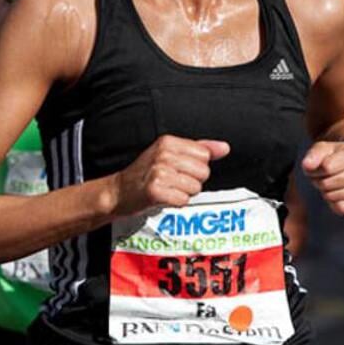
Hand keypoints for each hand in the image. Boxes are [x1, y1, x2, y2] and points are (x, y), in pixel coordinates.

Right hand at [112, 135, 229, 215]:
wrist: (119, 192)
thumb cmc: (146, 173)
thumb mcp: (170, 154)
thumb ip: (200, 149)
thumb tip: (225, 148)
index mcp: (168, 141)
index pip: (204, 155)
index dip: (196, 166)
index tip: (179, 169)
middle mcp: (163, 154)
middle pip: (203, 172)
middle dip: (192, 181)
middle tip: (173, 181)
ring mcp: (158, 172)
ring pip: (195, 188)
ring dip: (184, 193)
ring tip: (168, 189)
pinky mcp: (155, 191)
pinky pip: (183, 200)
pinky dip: (176, 203)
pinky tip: (163, 197)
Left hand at [301, 141, 343, 215]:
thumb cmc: (334, 157)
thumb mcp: (322, 149)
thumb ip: (313, 155)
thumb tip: (307, 165)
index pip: (327, 168)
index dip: (317, 170)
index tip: (320, 168)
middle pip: (328, 184)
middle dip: (320, 182)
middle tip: (324, 178)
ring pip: (334, 197)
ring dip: (326, 193)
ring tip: (332, 186)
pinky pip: (342, 208)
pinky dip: (335, 204)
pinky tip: (338, 196)